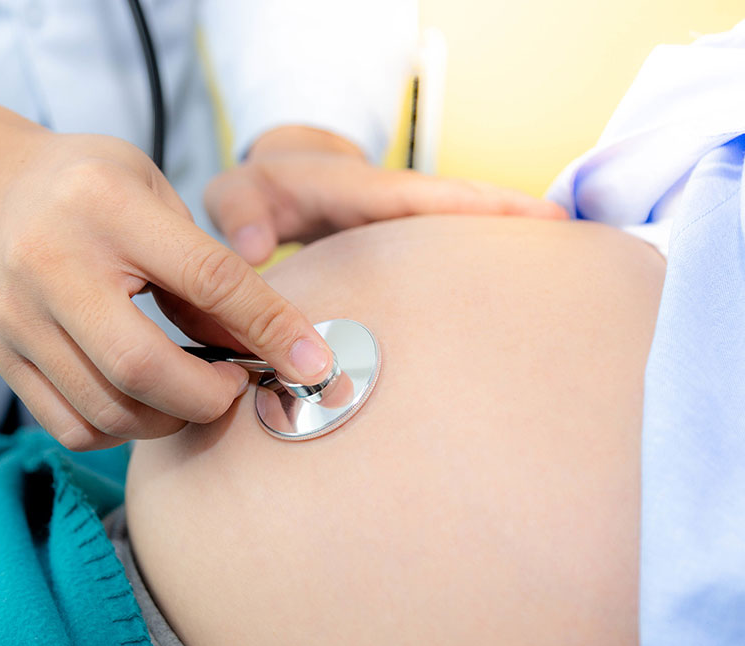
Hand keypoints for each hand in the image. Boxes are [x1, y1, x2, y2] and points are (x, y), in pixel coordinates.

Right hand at [0, 97, 333, 448]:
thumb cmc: (86, 186)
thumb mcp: (154, 195)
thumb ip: (204, 270)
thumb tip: (264, 345)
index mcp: (105, 207)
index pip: (207, 278)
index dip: (270, 327)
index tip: (312, 361)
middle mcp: (51, 266)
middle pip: (143, 368)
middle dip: (210, 397)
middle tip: (235, 386)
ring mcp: (19, 321)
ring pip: (109, 410)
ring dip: (171, 419)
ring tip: (193, 394)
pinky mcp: (4, 360)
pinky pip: (74, 426)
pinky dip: (124, 430)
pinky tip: (144, 403)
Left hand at [206, 126, 567, 264]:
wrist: (275, 183)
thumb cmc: (260, 192)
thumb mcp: (237, 197)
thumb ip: (239, 217)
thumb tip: (254, 252)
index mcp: (360, 191)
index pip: (426, 196)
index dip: (478, 206)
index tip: (536, 216)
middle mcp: (392, 203)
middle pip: (464, 207)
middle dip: (517, 218)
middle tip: (579, 238)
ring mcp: (402, 224)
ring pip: (463, 229)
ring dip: (510, 242)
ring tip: (571, 264)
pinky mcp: (403, 245)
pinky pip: (447, 248)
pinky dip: (482, 262)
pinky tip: (516, 290)